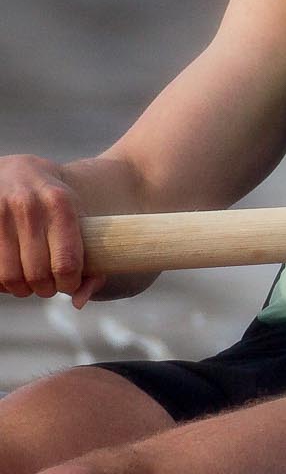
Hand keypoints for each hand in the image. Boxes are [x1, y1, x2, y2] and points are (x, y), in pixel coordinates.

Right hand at [0, 155, 104, 306]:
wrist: (18, 171)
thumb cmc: (56, 200)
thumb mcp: (80, 217)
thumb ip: (90, 258)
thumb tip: (80, 303)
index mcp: (60, 203)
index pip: (66, 263)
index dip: (69, 284)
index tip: (69, 284)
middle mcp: (28, 206)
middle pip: (36, 274)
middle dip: (45, 289)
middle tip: (48, 286)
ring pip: (9, 276)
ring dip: (21, 289)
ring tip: (30, 282)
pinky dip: (1, 282)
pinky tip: (11, 274)